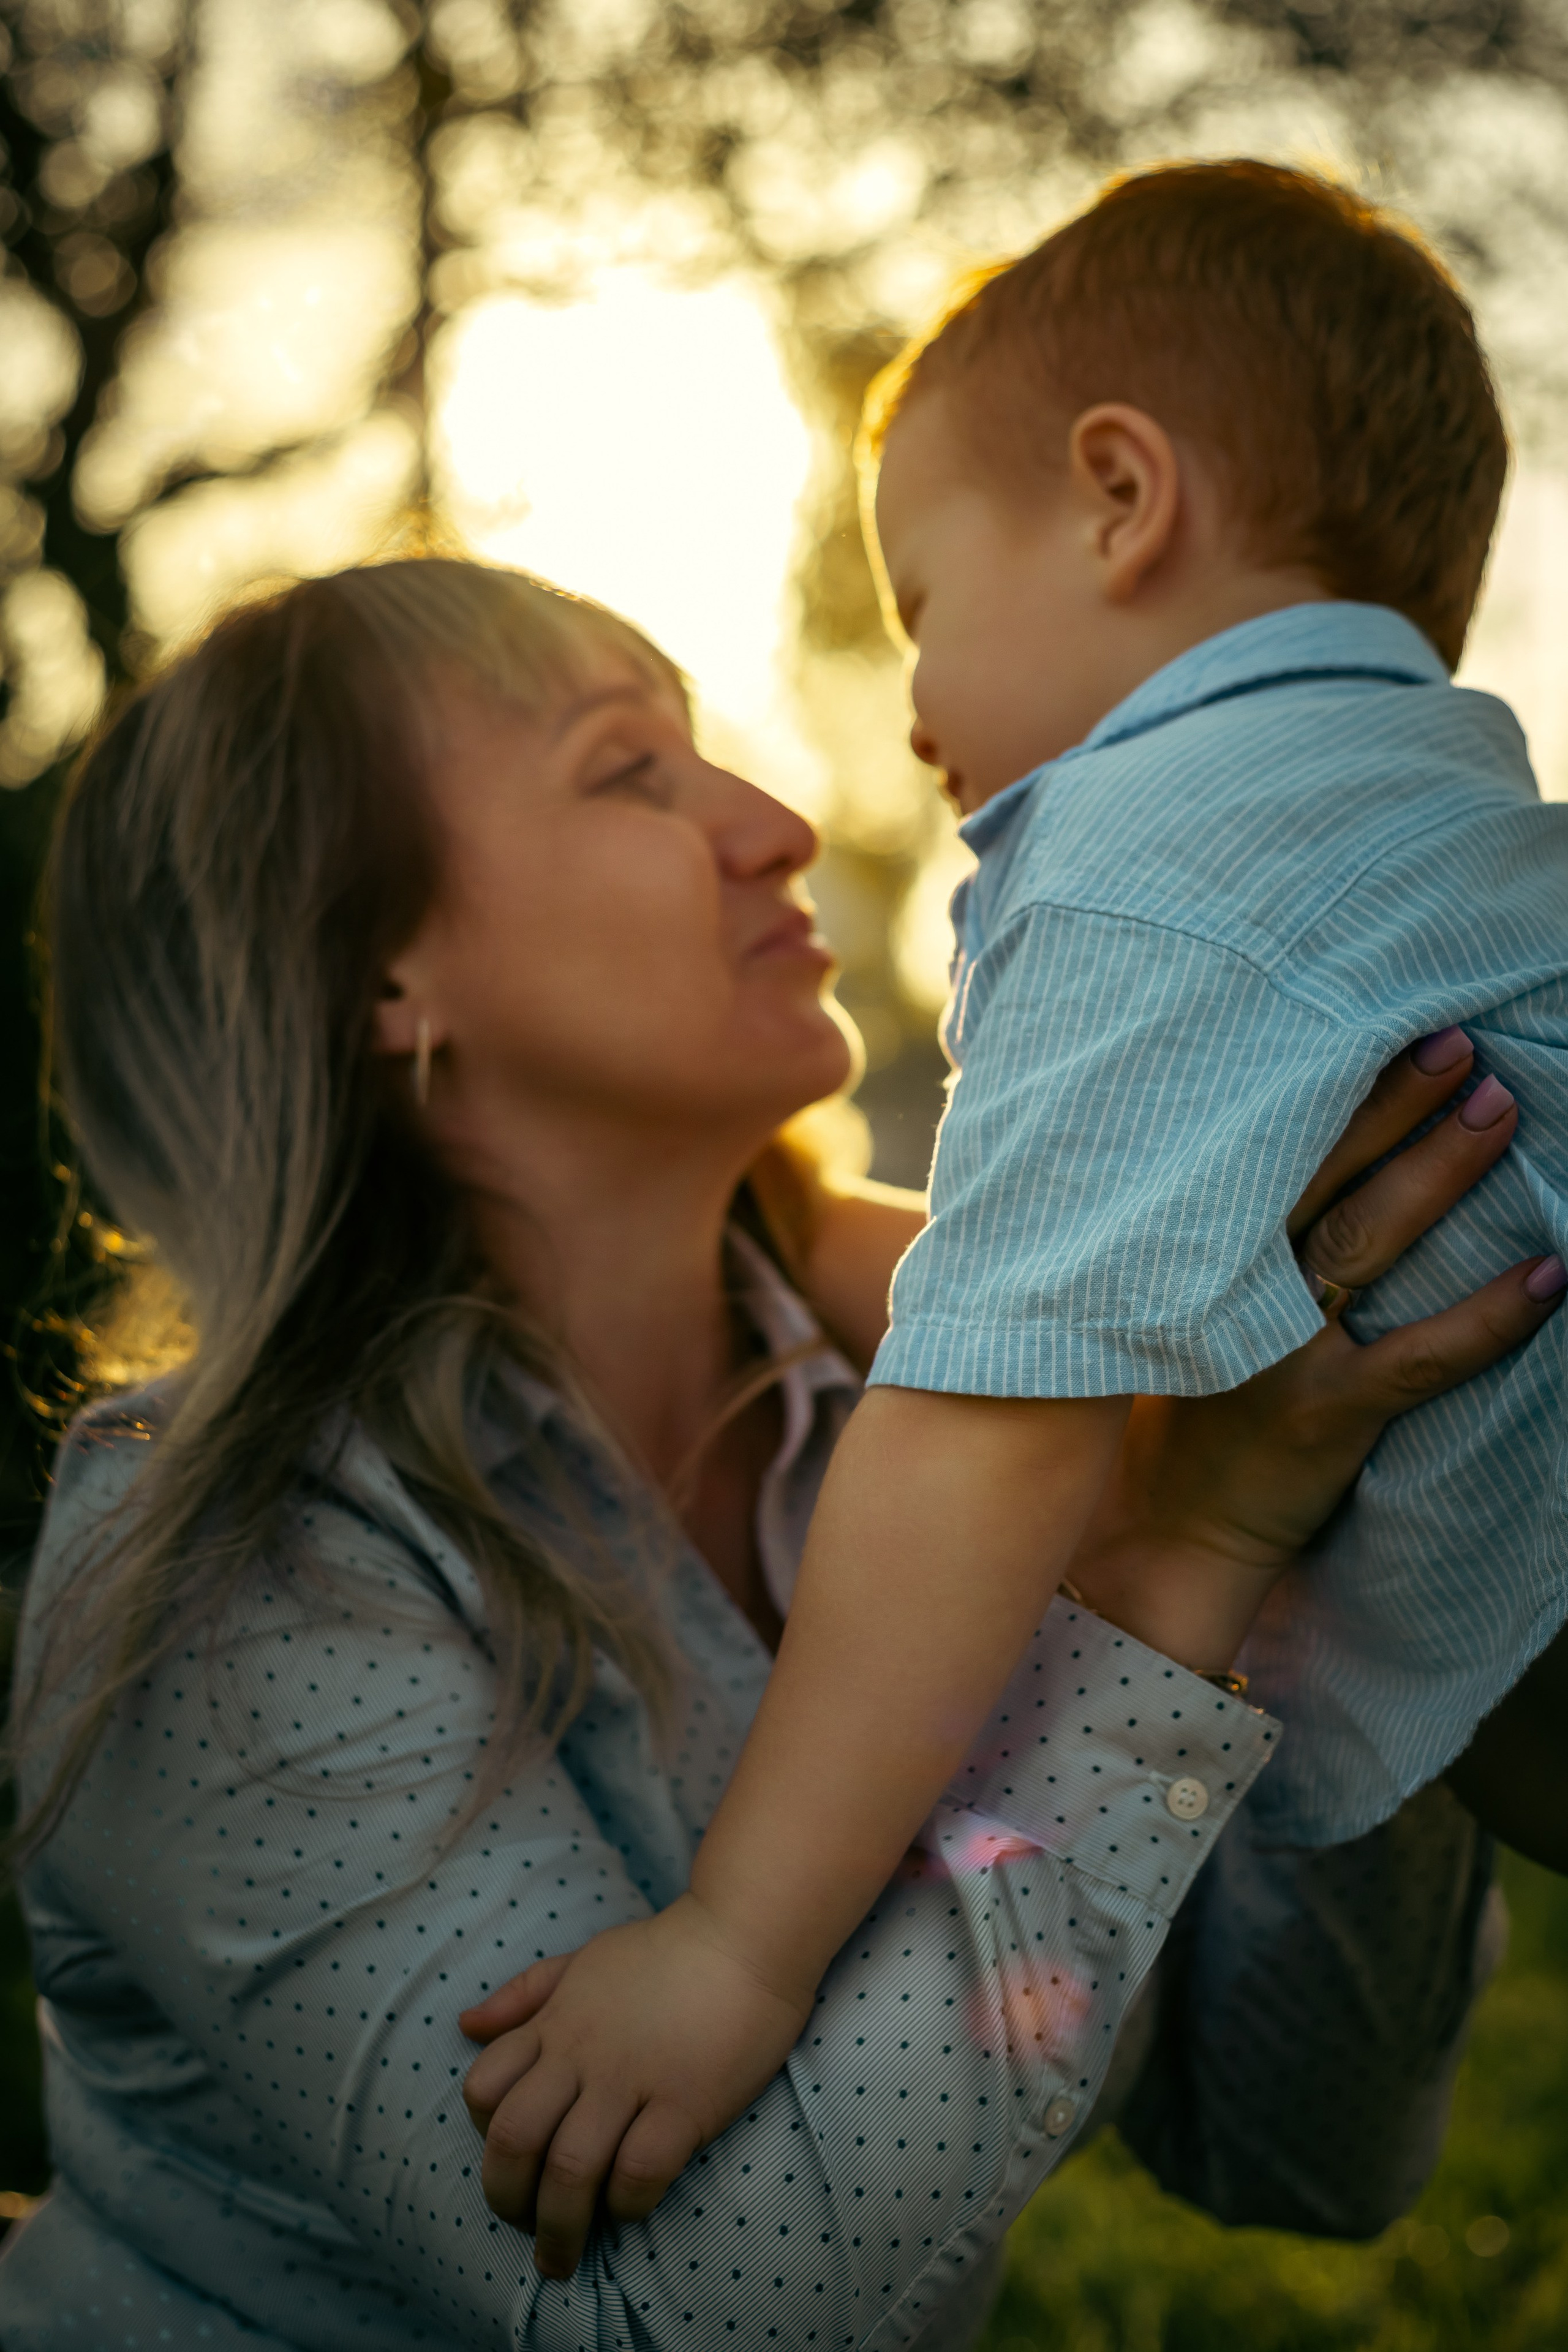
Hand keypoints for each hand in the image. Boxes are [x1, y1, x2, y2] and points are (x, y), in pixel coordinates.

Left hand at [459, 1893, 809, 2276]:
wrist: (747, 1934)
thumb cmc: (666, 1951)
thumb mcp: (584, 1960)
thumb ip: (525, 1994)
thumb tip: (465, 2027)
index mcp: (557, 2022)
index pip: (484, 2089)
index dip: (483, 2136)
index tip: (508, 2161)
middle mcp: (583, 2054)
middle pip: (515, 2141)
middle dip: (506, 2200)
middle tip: (523, 2229)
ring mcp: (633, 2079)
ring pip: (570, 2169)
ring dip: (559, 2227)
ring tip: (562, 2257)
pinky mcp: (686, 2101)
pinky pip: (639, 2171)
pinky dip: (625, 2204)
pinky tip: (629, 2210)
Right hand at [1070, 1033, 1564, 1668]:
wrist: (1164, 1536)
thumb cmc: (1176, 1413)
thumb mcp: (1163, 1313)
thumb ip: (1204, 1246)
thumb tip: (1264, 1164)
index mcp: (1188, 1257)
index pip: (1256, 1154)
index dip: (1315, 1088)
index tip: (1368, 1024)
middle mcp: (1230, 1290)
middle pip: (1319, 1177)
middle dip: (1391, 1105)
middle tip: (1458, 1046)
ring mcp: (1280, 1351)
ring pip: (1368, 1243)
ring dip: (1438, 1172)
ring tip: (1497, 1112)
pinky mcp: (1327, 1415)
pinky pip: (1423, 1357)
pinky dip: (1490, 1317)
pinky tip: (1549, 1275)